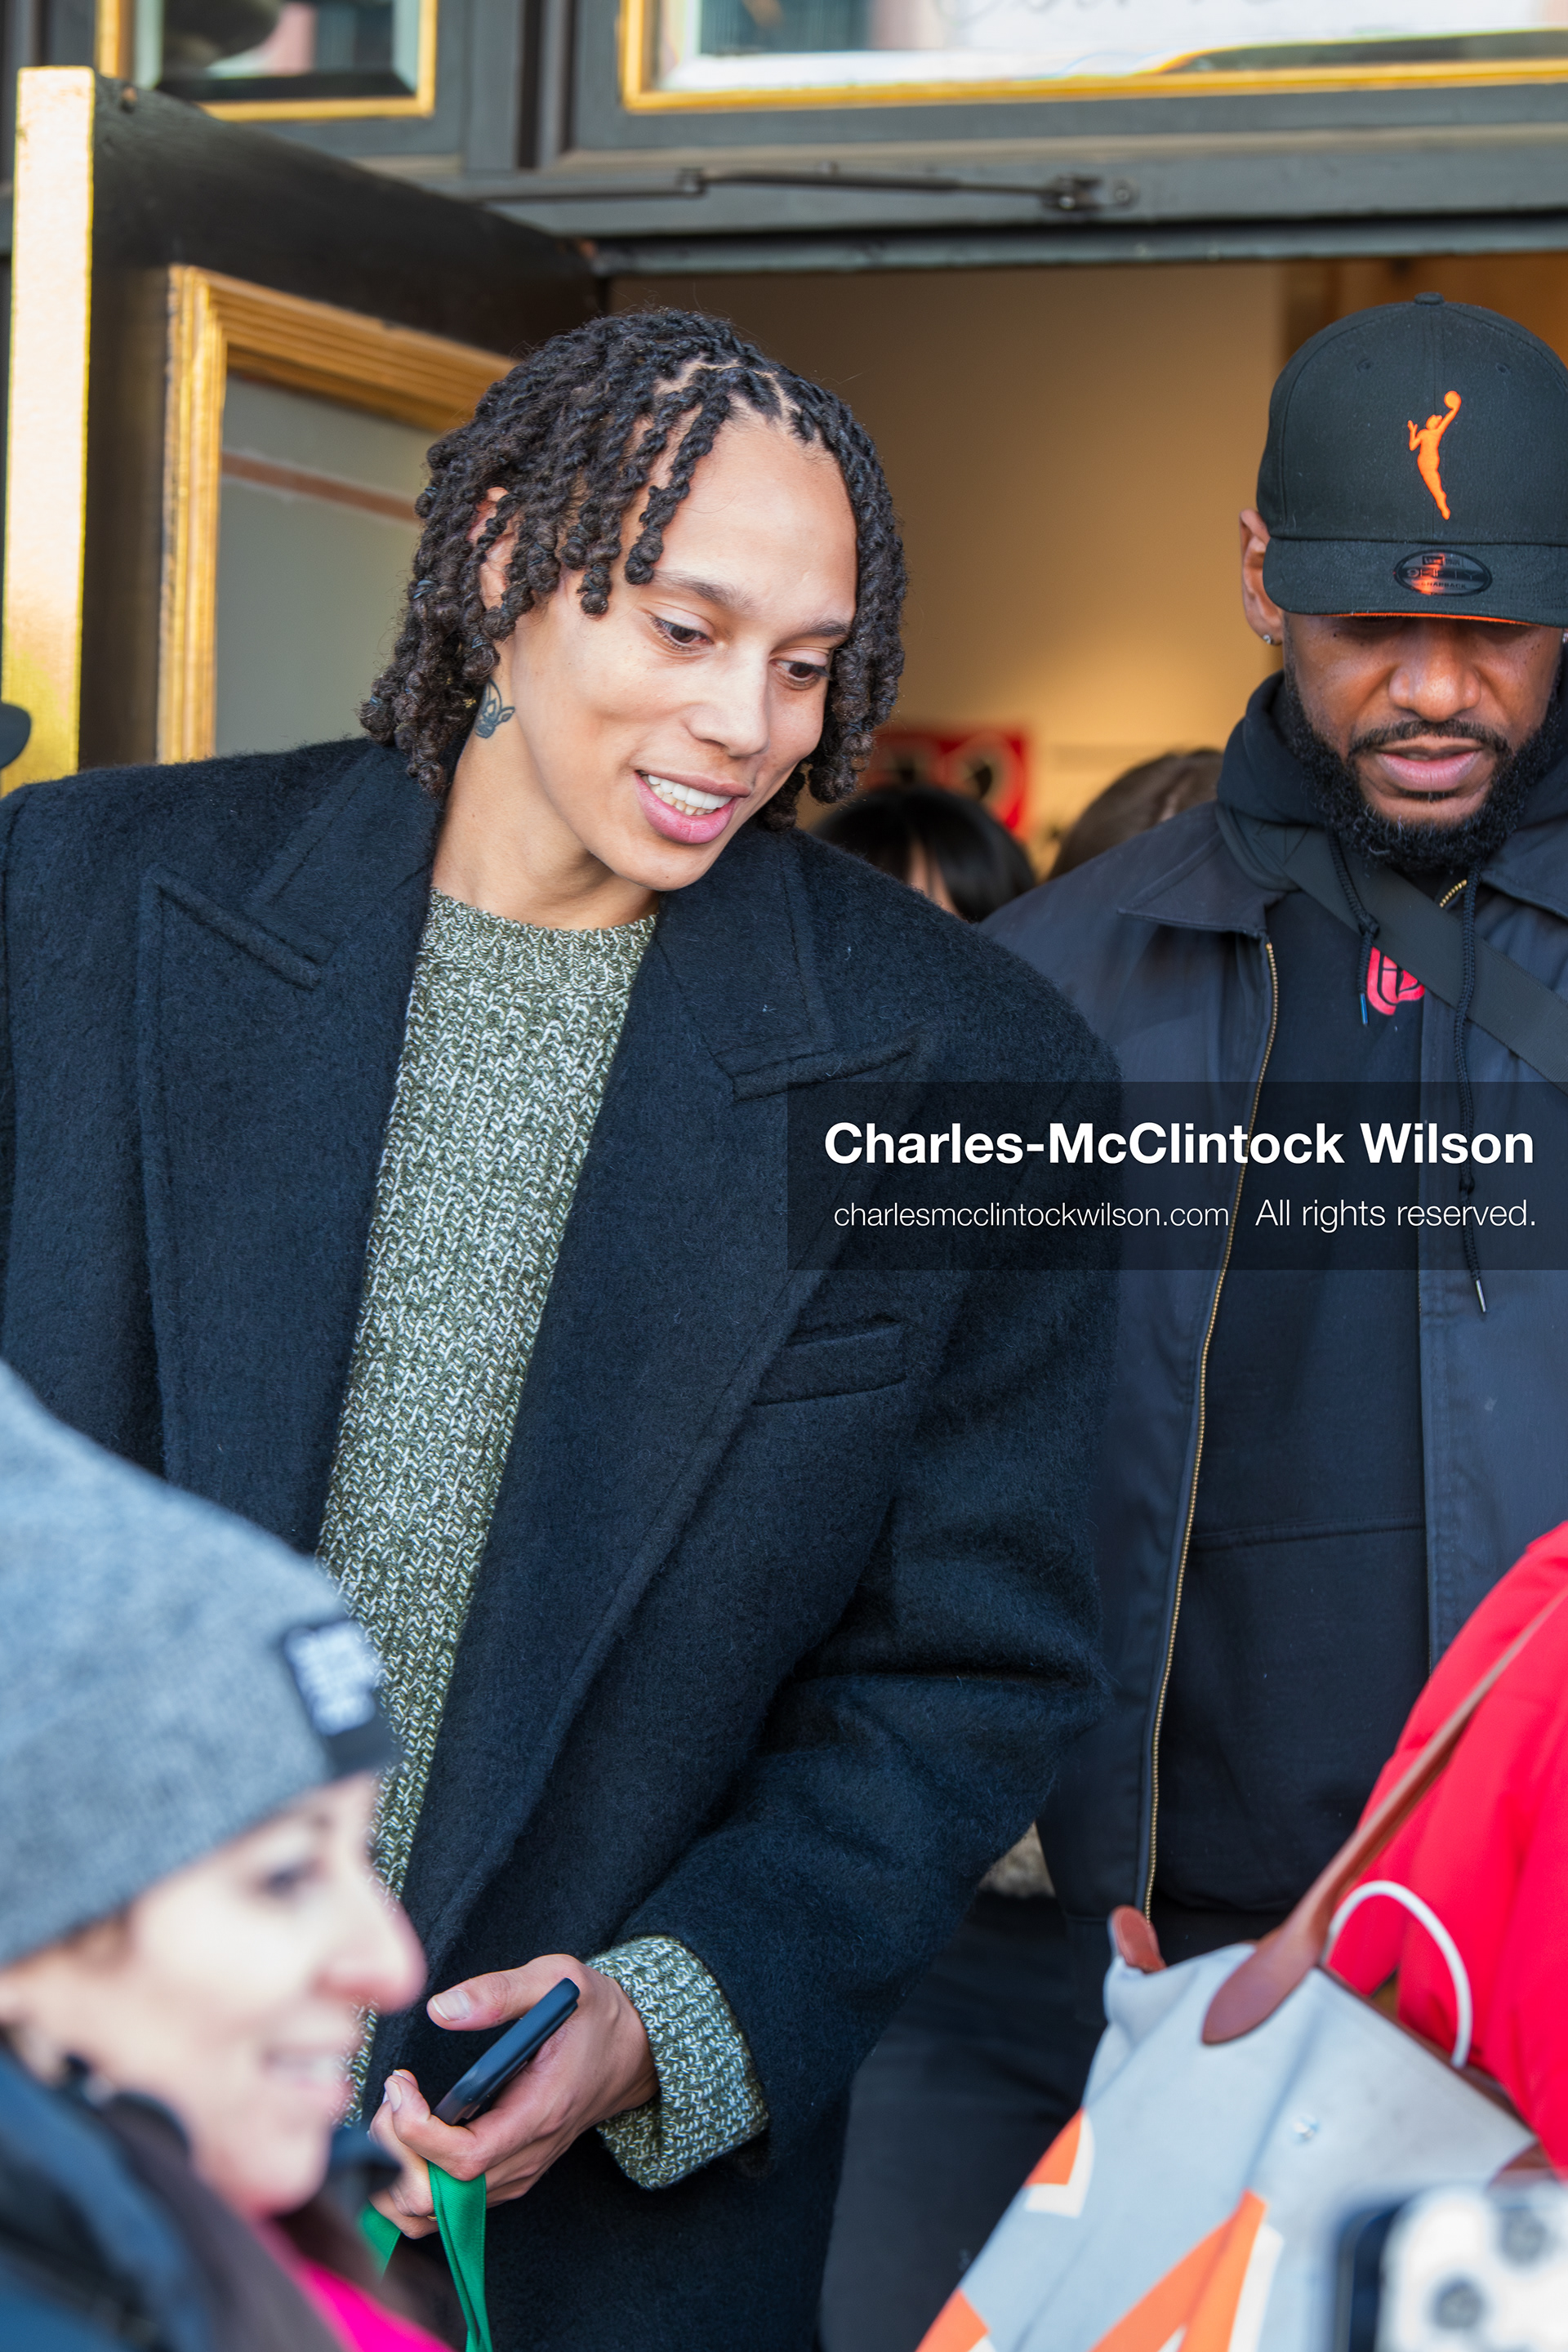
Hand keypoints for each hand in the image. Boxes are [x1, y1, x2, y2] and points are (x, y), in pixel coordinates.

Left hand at [367, 1954, 656, 2234]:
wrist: (632, 2050)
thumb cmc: (593, 2014)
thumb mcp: (555, 1980)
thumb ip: (499, 1993)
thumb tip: (440, 2010)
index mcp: (540, 2112)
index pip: (467, 2157)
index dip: (418, 2132)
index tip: (400, 2086)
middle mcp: (528, 2156)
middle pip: (443, 2195)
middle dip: (397, 2153)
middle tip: (391, 2098)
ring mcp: (518, 2173)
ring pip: (439, 2212)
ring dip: (399, 2173)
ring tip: (396, 2116)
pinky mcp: (508, 2177)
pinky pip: (449, 2208)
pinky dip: (413, 2185)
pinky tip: (404, 2141)